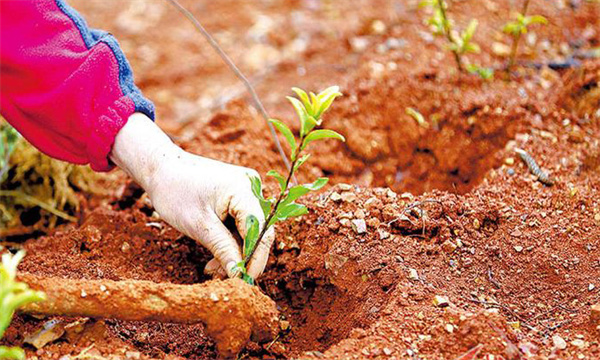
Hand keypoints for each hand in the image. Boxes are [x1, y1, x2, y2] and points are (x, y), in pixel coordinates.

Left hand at [110, 113, 274, 278]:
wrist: (161, 168)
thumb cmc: (175, 191)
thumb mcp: (198, 225)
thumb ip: (223, 249)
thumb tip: (239, 274)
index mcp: (243, 190)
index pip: (260, 231)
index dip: (255, 259)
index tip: (244, 282)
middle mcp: (251, 188)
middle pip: (258, 232)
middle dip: (242, 258)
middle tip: (223, 279)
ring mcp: (246, 191)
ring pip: (248, 231)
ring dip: (233, 253)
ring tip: (211, 270)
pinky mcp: (238, 197)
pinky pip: (240, 224)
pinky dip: (229, 242)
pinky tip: (213, 257)